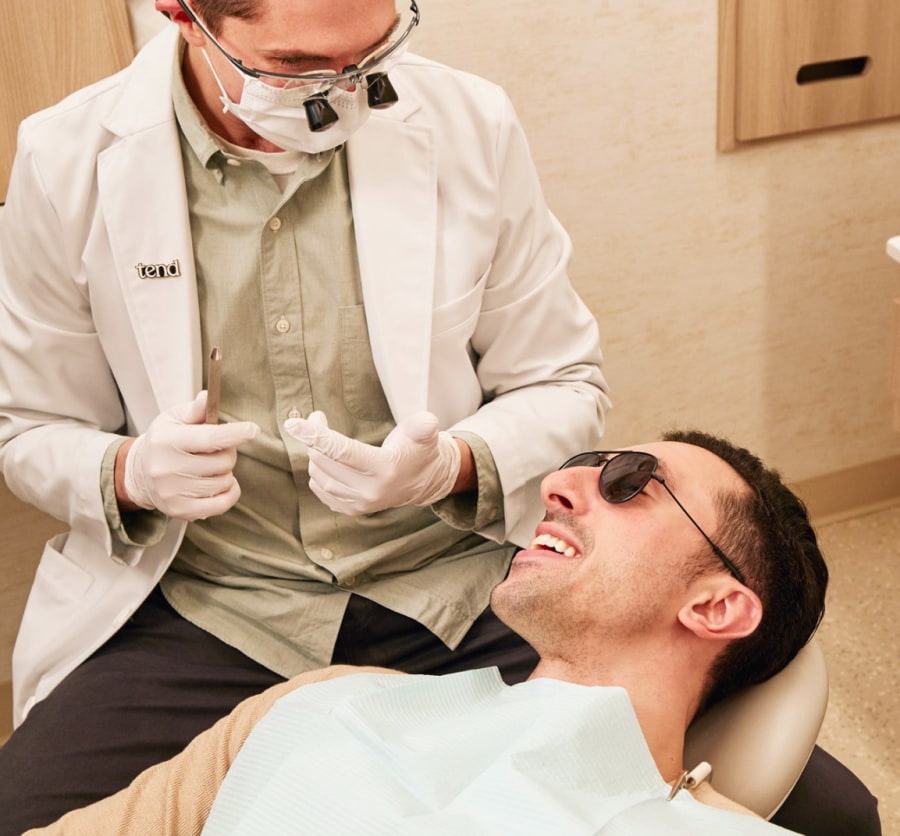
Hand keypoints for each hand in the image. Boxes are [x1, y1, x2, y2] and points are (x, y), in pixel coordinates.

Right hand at [122, 391, 258, 520]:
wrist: (139, 473)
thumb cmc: (164, 441)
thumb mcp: (174, 419)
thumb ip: (195, 410)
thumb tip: (208, 397)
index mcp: (167, 441)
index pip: (208, 438)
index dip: (234, 434)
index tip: (253, 430)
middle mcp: (167, 468)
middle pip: (223, 462)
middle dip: (228, 454)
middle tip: (215, 451)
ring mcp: (173, 492)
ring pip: (224, 482)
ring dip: (225, 473)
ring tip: (209, 468)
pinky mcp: (180, 511)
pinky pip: (222, 504)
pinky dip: (229, 492)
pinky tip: (219, 484)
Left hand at [284, 411, 460, 515]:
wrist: (426, 481)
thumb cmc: (420, 451)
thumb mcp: (425, 435)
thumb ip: (423, 427)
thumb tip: (427, 421)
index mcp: (384, 470)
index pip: (342, 451)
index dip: (316, 435)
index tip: (292, 423)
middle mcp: (370, 491)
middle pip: (326, 461)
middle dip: (315, 437)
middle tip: (318, 418)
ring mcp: (360, 503)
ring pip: (320, 476)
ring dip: (315, 454)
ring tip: (323, 437)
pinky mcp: (353, 510)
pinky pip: (321, 490)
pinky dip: (318, 472)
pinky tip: (326, 460)